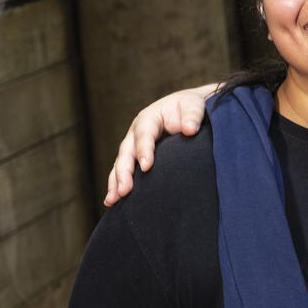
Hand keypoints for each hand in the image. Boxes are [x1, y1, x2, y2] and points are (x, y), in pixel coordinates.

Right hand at [105, 84, 215, 205]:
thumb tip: (190, 129)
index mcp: (149, 118)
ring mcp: (134, 146)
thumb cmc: (190, 107)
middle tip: (125, 190)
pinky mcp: (136, 158)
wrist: (189, 111)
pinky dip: (118, 185)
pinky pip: (124, 172)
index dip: (144, 150)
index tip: (146, 167)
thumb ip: (192, 116)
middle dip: (124, 172)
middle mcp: (136, 133)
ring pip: (121, 164)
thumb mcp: (194, 106)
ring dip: (116, 182)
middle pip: (127, 152)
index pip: (144, 134)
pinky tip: (113, 201)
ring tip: (113, 200)